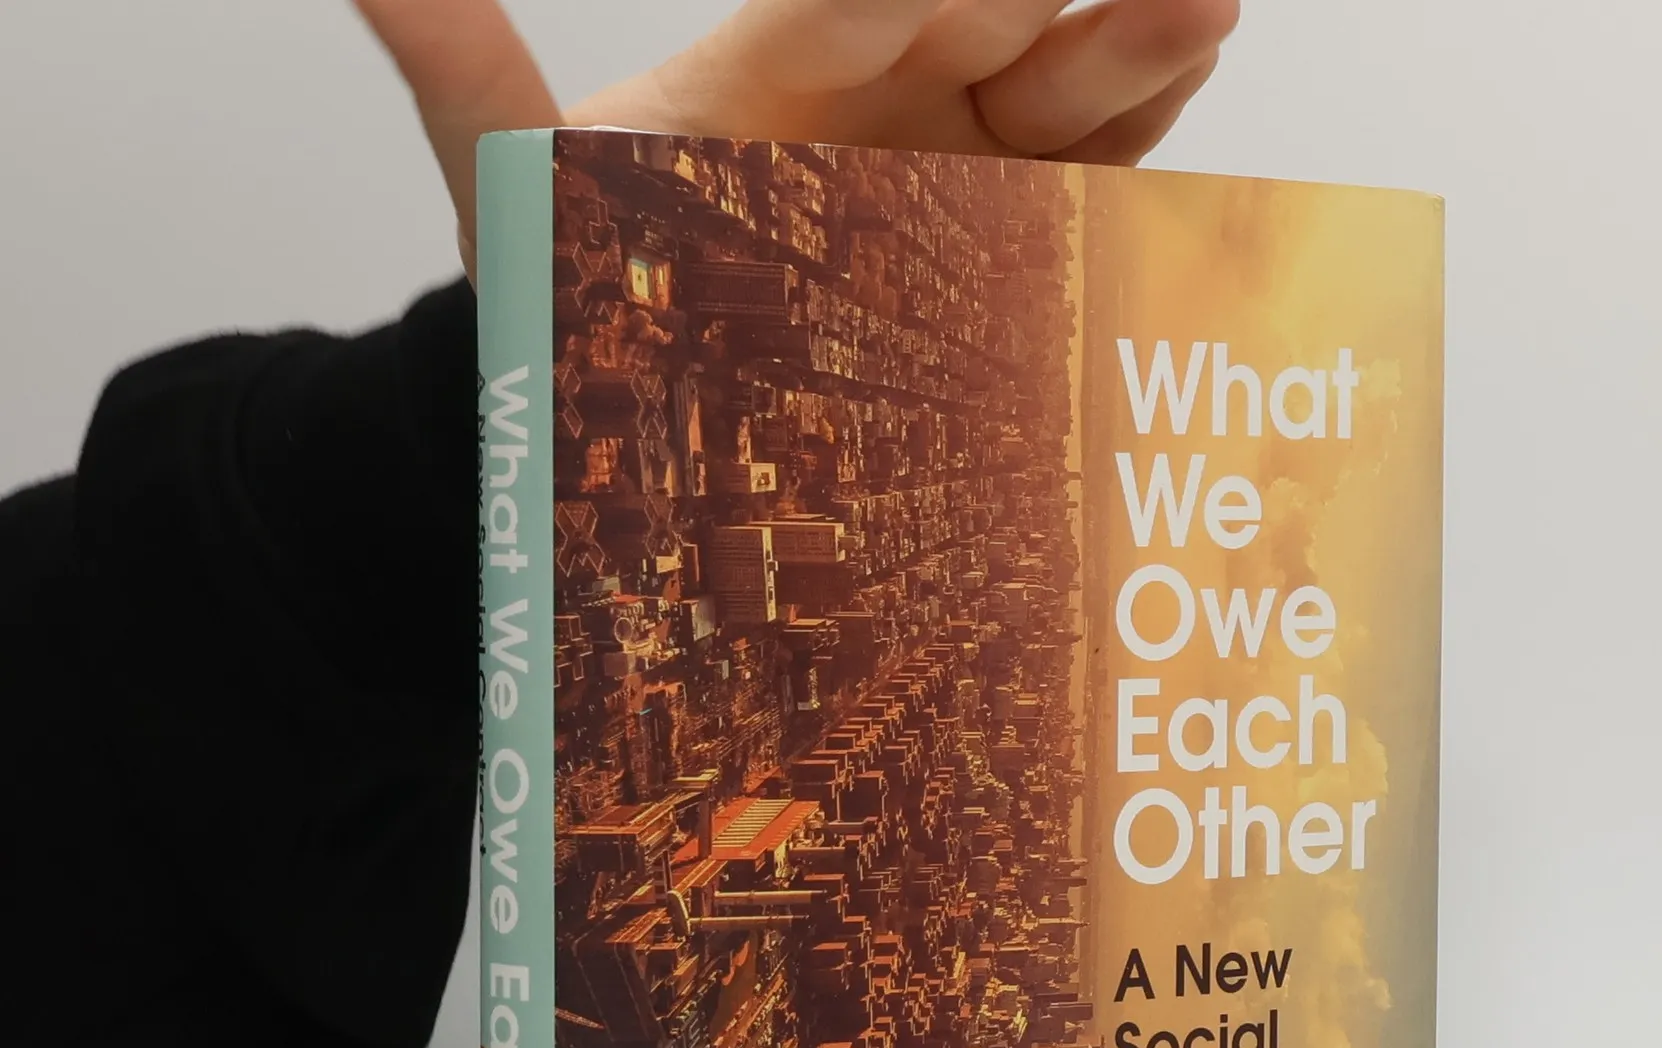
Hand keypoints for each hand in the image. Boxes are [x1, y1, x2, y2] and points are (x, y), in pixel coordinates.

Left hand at [353, 0, 1237, 275]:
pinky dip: (1143, 115)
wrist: (639, 395)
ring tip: (1202, 2)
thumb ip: (459, 66)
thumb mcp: (511, 171)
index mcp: (775, 57)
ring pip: (1059, 77)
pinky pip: (1091, 159)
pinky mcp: (1003, 215)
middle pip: (986, 14)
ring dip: (1130, 42)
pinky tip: (1195, 68)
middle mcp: (879, 82)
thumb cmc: (579, 278)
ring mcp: (951, 147)